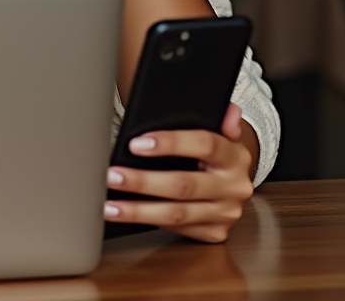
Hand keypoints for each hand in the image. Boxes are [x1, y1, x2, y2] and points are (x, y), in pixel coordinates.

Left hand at [103, 103, 254, 242]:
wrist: (234, 179)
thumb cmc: (216, 149)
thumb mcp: (218, 127)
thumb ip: (218, 114)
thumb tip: (228, 111)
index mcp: (234, 156)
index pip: (204, 145)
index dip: (170, 143)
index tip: (136, 144)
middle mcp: (234, 187)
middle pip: (184, 185)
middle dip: (143, 182)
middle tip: (112, 176)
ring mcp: (225, 213)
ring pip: (177, 214)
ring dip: (139, 210)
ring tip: (110, 205)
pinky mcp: (215, 232)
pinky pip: (178, 229)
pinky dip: (148, 222)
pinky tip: (127, 215)